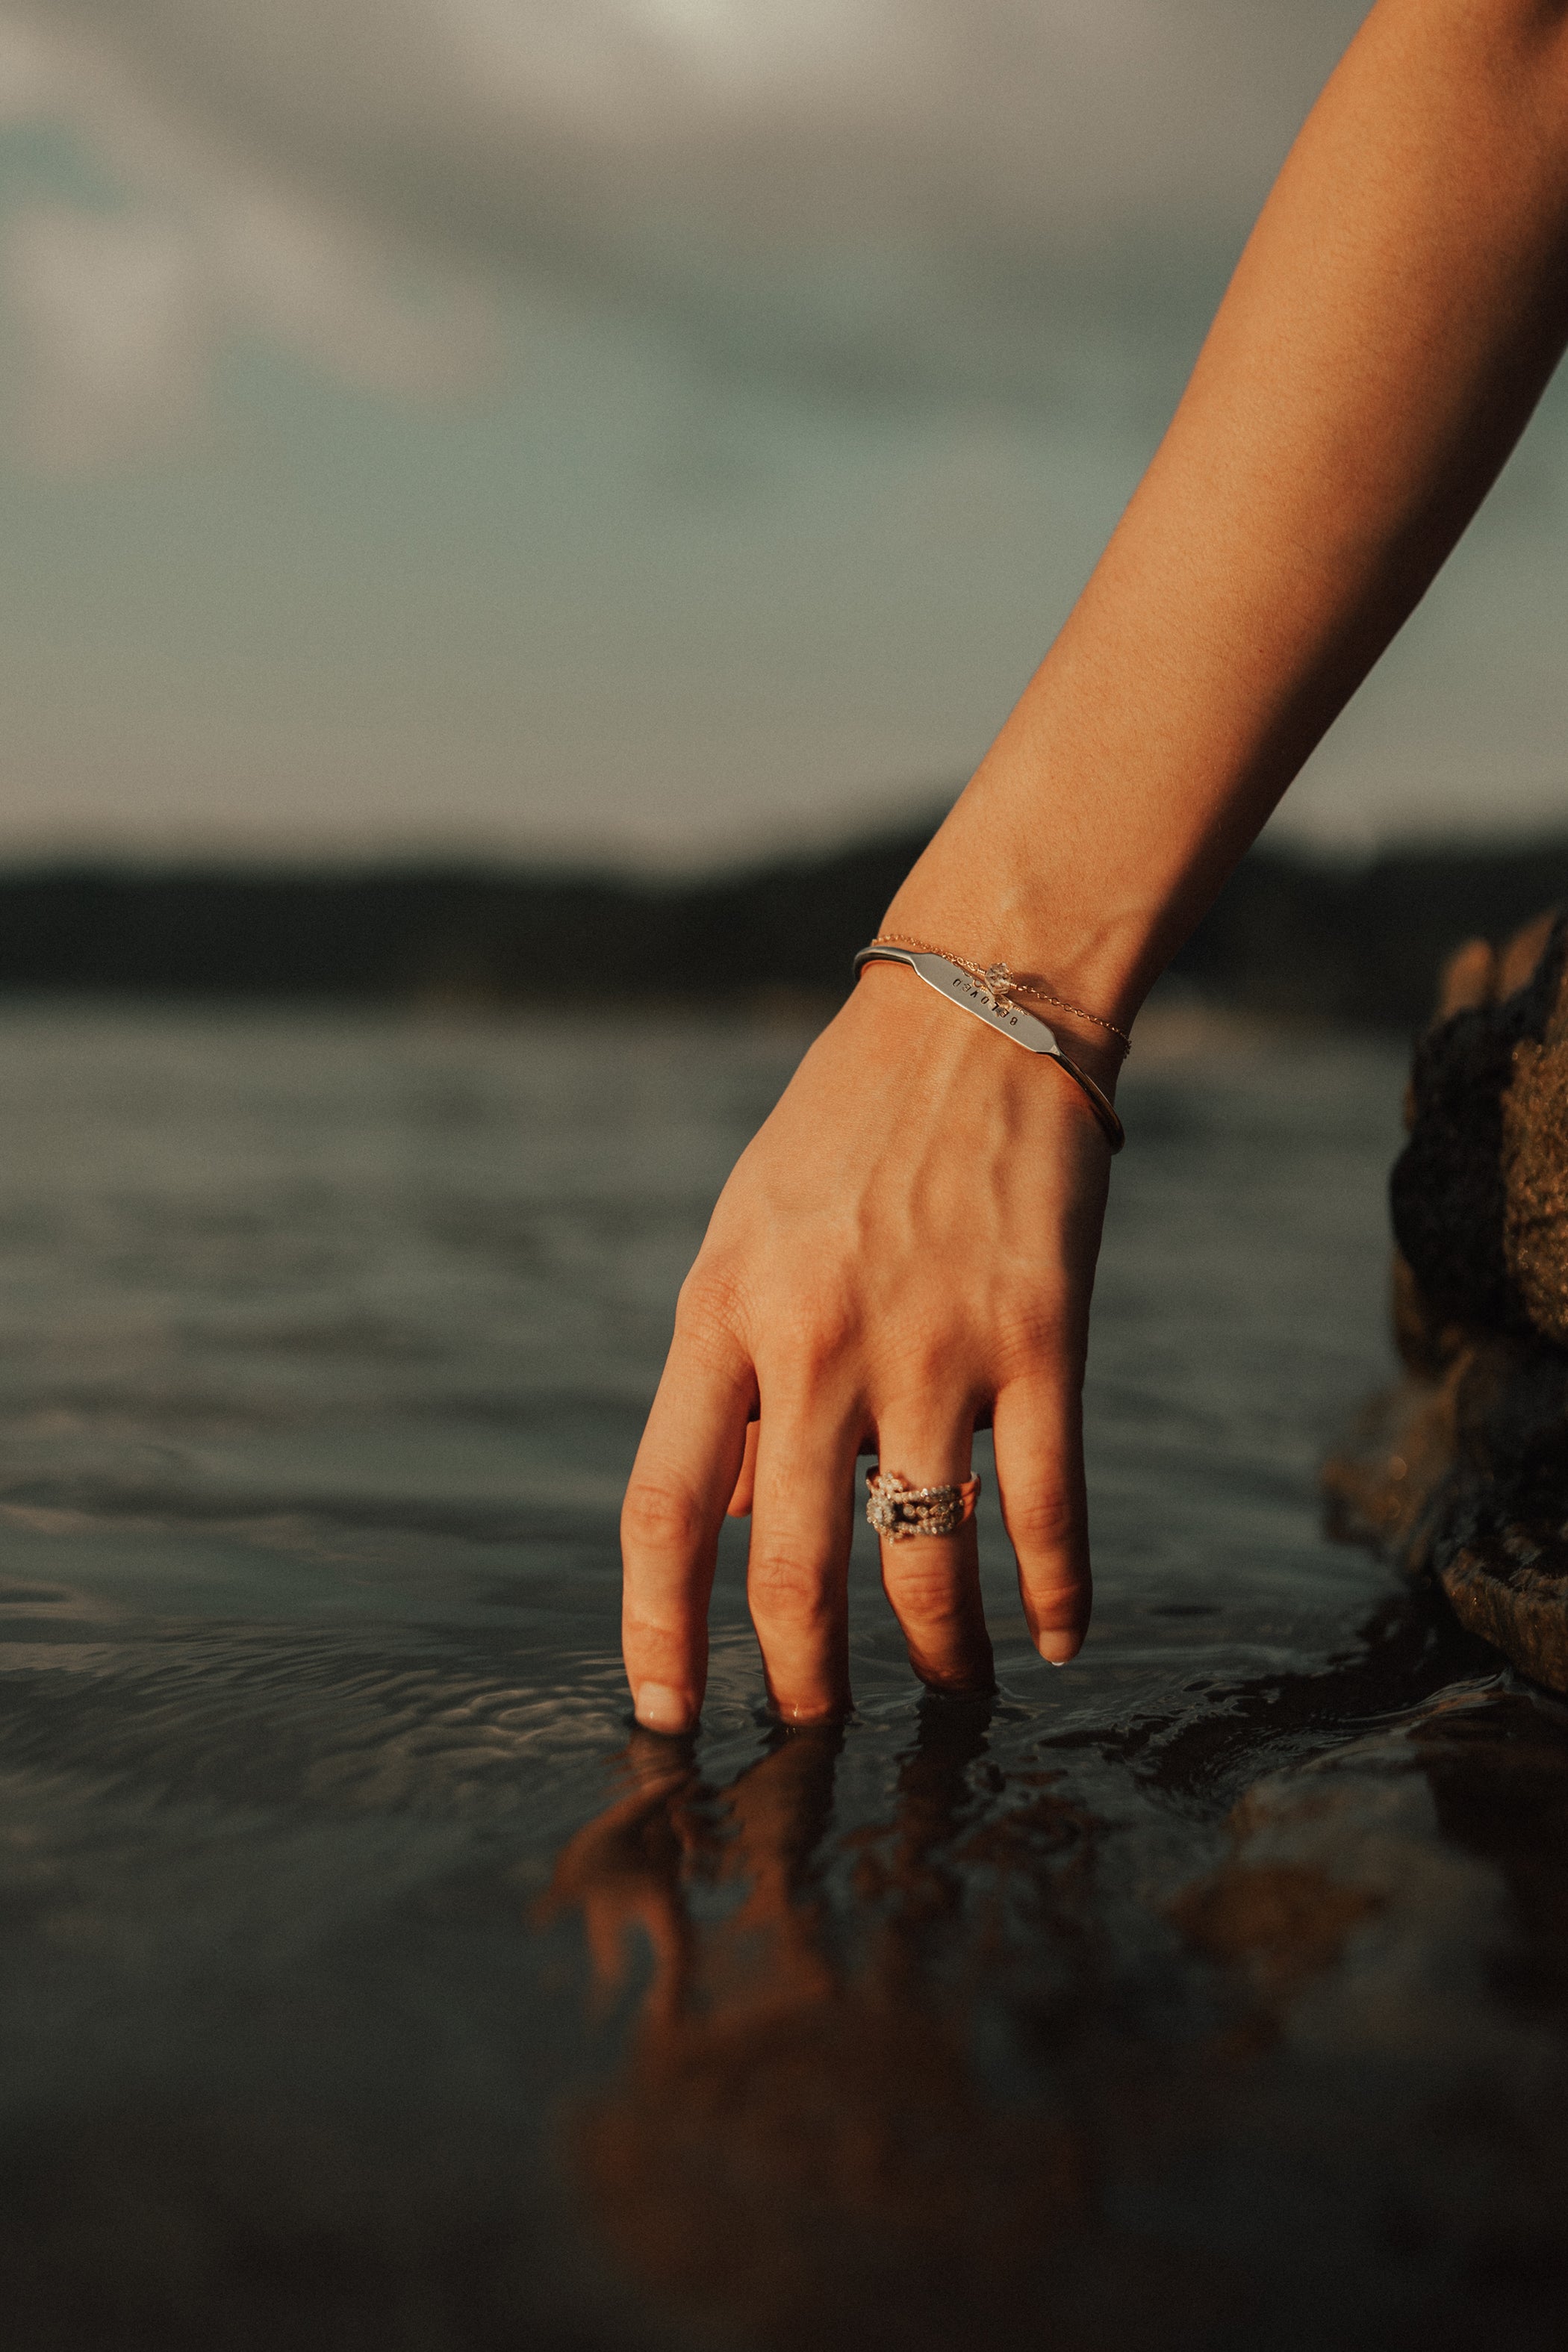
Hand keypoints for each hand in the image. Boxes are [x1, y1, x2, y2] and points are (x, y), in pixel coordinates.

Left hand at [619, 961, 1116, 1730]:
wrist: (977, 1017)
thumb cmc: (842, 1136)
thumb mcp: (744, 1242)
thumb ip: (736, 1386)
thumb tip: (737, 1522)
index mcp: (722, 1315)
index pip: (666, 1506)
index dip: (656, 1629)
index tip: (663, 1717)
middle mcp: (819, 1343)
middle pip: (796, 1566)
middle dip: (802, 1679)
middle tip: (811, 1730)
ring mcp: (936, 1344)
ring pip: (927, 1556)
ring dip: (935, 1653)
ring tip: (946, 1693)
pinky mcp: (1043, 1337)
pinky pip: (1046, 1504)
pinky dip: (1053, 1592)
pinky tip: (1053, 1639)